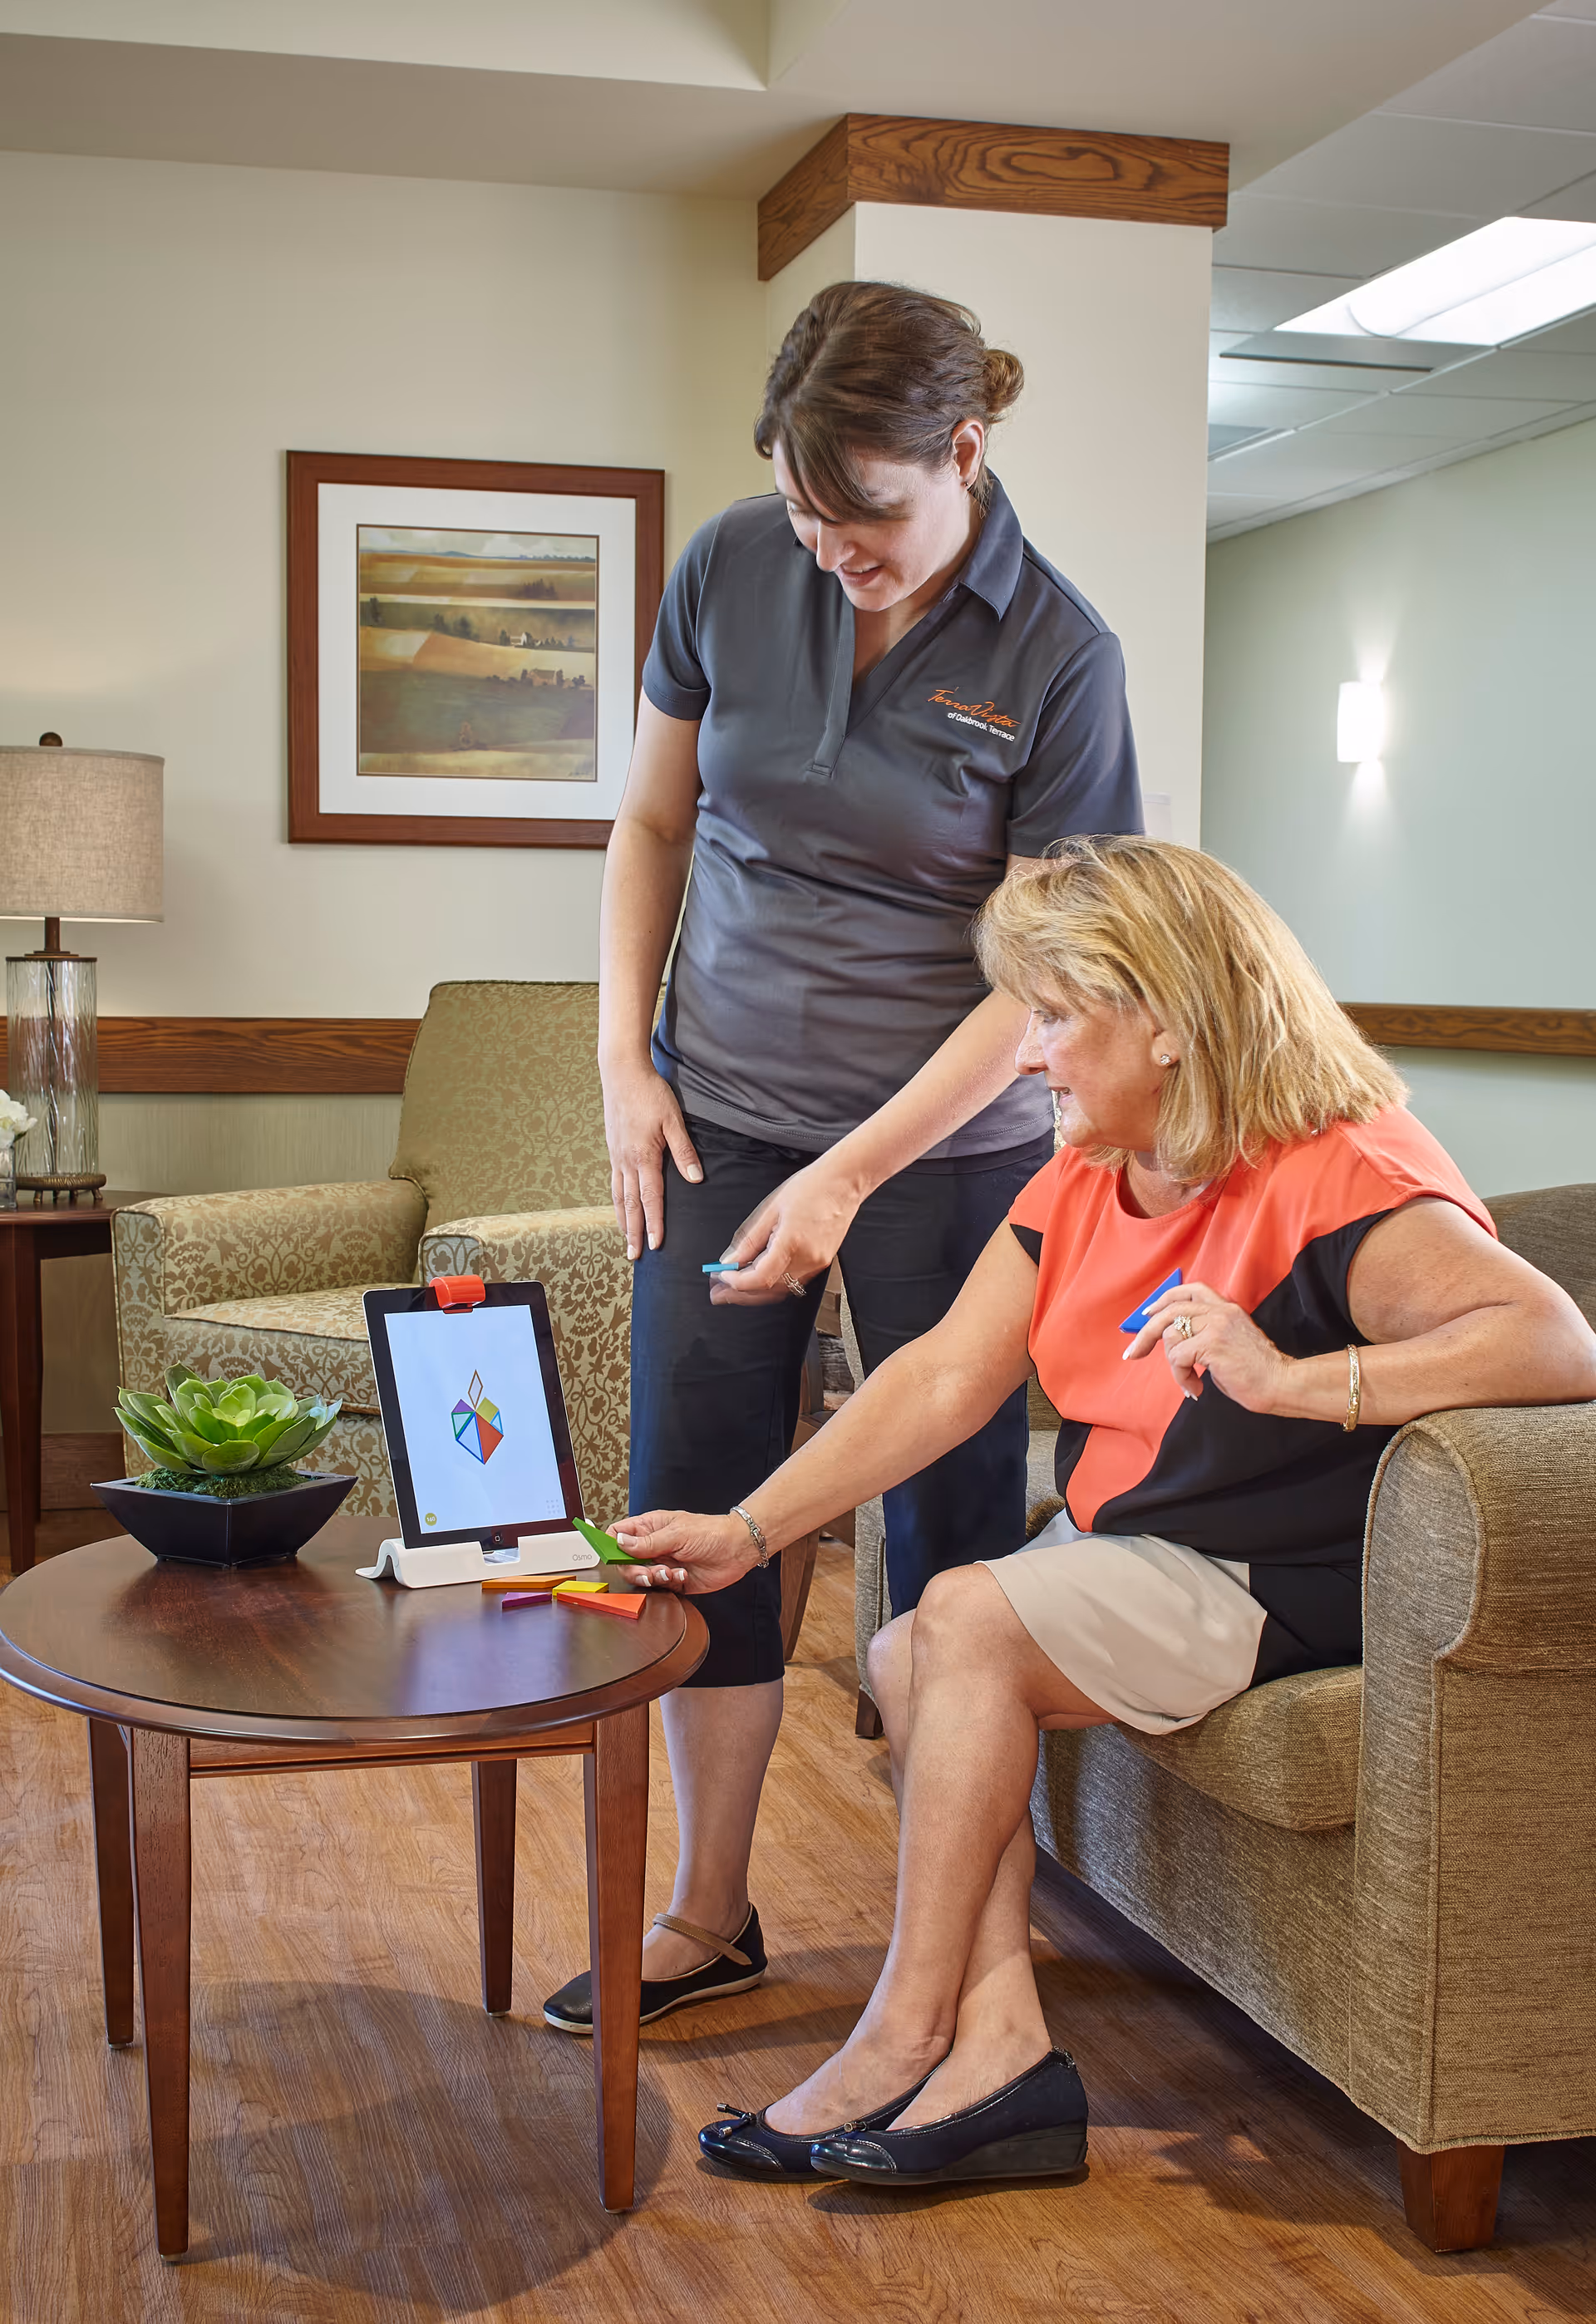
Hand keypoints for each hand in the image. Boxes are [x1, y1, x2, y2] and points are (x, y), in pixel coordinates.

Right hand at [601, 1054, 701, 1260]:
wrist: (621, 1073)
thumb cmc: (650, 1093)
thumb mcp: (673, 1120)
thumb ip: (684, 1151)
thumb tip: (696, 1180)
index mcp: (644, 1157)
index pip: (650, 1198)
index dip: (654, 1224)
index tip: (656, 1245)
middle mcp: (626, 1161)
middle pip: (629, 1204)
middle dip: (633, 1232)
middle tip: (633, 1256)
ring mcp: (616, 1156)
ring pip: (618, 1196)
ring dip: (622, 1220)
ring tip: (624, 1240)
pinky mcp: (612, 1149)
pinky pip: (613, 1183)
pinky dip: (616, 1201)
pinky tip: (619, 1208)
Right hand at [610, 1509, 758, 1594]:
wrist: (737, 1549)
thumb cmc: (711, 1532)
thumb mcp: (677, 1534)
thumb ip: (647, 1542)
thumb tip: (620, 1542)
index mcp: (650, 1527)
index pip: (618, 1533)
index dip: (610, 1545)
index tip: (613, 1556)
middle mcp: (653, 1546)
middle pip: (625, 1562)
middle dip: (634, 1570)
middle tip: (649, 1572)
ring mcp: (662, 1563)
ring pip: (641, 1577)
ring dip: (653, 1578)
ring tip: (670, 1572)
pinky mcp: (674, 1580)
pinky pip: (659, 1588)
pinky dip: (669, 1584)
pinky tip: (683, 1575)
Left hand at [709, 1152, 862, 1306]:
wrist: (844, 1183)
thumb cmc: (810, 1188)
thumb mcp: (770, 1209)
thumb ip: (749, 1240)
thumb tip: (730, 1261)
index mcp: (792, 1244)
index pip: (759, 1278)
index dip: (736, 1282)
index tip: (720, 1276)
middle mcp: (808, 1260)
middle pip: (768, 1291)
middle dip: (739, 1294)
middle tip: (717, 1293)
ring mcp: (817, 1264)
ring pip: (781, 1290)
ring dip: (755, 1293)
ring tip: (732, 1289)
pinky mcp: (822, 1263)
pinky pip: (793, 1283)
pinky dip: (773, 1285)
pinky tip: (758, 1279)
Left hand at [1122, 1279, 1295, 1413]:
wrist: (1281, 1383)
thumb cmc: (1256, 1372)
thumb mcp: (1228, 1343)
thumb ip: (1205, 1335)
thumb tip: (1173, 1342)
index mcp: (1227, 1308)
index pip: (1190, 1290)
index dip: (1164, 1299)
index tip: (1148, 1314)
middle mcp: (1221, 1311)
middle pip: (1170, 1310)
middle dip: (1146, 1333)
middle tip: (1133, 1353)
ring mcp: (1216, 1325)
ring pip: (1171, 1336)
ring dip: (1173, 1365)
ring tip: (1190, 1382)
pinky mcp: (1212, 1344)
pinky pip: (1178, 1357)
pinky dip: (1181, 1376)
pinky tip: (1195, 1389)